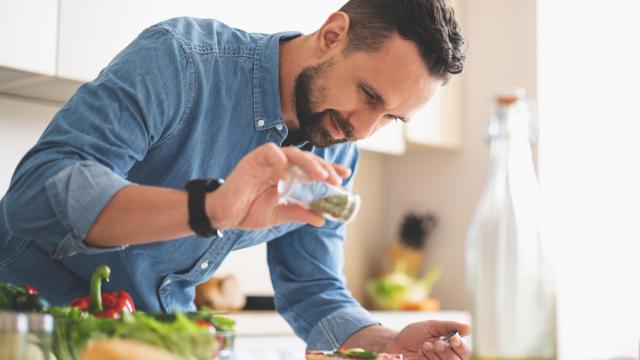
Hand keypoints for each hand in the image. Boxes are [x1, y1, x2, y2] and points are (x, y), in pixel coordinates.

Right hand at [206, 143, 349, 229]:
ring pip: (292, 154)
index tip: (345, 176)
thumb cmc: (248, 211)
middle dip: (323, 169)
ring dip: (308, 163)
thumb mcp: (278, 214)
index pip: (312, 169)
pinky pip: (267, 152)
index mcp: (288, 176)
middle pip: (306, 160)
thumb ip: (298, 213)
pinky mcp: (252, 160)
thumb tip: (322, 219)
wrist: (224, 215)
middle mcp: (280, 166)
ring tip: (320, 174)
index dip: (329, 170)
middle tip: (335, 180)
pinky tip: (285, 166)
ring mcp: (267, 162)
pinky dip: (277, 156)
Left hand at [383, 320, 470, 359]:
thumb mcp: (431, 326)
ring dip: (435, 355)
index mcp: (451, 349)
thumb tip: (468, 328)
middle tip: (437, 343)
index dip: (461, 347)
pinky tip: (420, 353)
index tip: (453, 339)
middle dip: (447, 352)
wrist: (395, 343)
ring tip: (425, 346)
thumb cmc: (414, 334)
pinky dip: (426, 359)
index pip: (465, 353)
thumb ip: (449, 326)